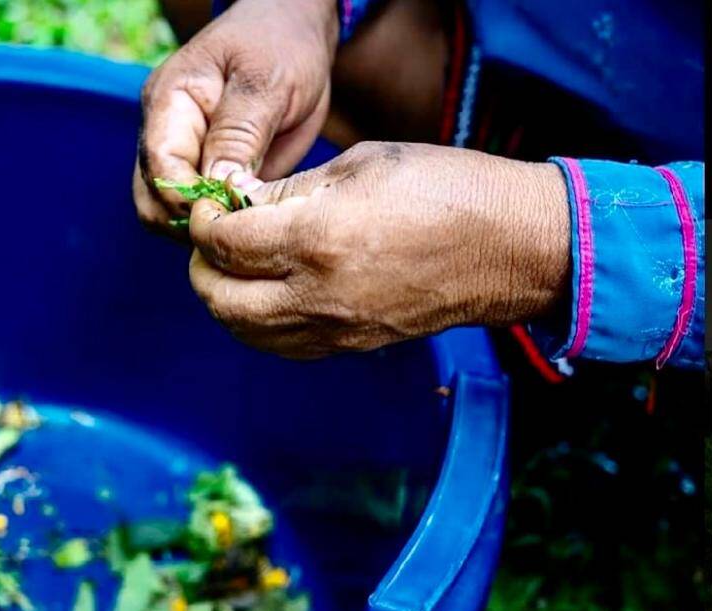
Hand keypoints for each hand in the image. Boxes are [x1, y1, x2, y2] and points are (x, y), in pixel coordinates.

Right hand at [134, 0, 337, 239]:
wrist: (294, 34)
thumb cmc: (279, 45)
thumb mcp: (265, 83)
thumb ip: (239, 134)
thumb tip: (217, 185)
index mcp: (169, 102)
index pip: (159, 165)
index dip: (189, 199)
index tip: (229, 211)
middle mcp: (165, 132)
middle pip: (152, 199)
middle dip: (191, 221)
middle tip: (242, 226)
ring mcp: (183, 156)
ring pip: (168, 214)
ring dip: (203, 229)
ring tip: (247, 225)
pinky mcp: (206, 174)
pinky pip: (197, 213)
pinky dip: (219, 225)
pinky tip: (249, 221)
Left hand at [187, 142, 571, 358]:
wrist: (509, 247)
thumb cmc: (443, 188)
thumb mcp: (359, 165)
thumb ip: (288, 190)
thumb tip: (237, 201)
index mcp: (317, 237)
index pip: (223, 243)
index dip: (204, 221)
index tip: (214, 204)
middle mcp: (318, 293)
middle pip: (218, 298)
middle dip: (202, 265)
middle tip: (215, 237)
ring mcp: (335, 328)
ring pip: (243, 331)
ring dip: (224, 298)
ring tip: (238, 265)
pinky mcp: (350, 346)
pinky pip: (280, 346)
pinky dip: (256, 323)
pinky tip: (268, 293)